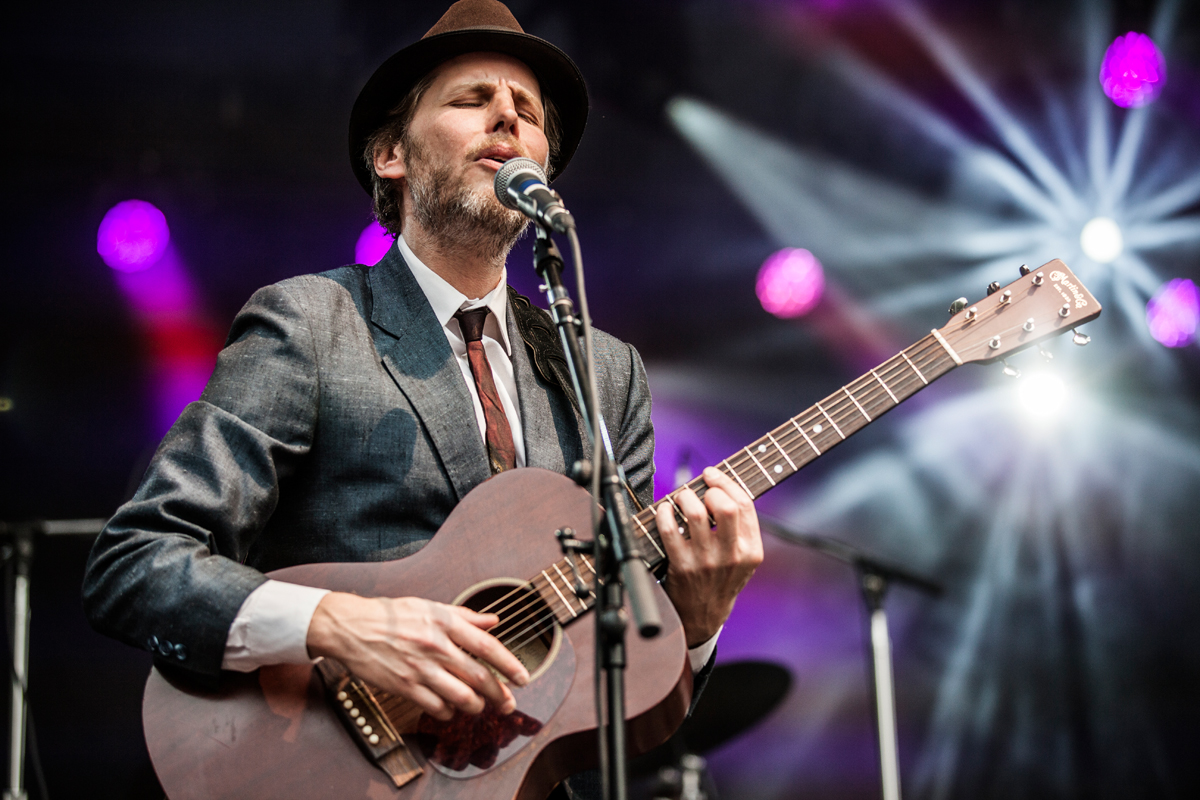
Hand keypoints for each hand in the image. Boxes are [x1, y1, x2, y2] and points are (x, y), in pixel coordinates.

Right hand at [306, 593, 529, 720]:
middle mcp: (435, 646)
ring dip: (476, 705)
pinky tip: (451, 708)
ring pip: (461, 696)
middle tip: (508, 703)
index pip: (487, 646)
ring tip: (479, 705)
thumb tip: (493, 621)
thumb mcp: (430, 606)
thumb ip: (464, 616)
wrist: (351, 627)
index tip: (523, 678)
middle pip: (479, 677)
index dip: (509, 665)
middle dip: (499, 695)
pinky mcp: (404, 686)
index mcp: (445, 623)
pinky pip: (437, 707)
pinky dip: (449, 711)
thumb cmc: (390, 615)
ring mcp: (420, 668)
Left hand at [656, 467, 763, 647]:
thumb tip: (721, 486)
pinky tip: (665, 511)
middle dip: (709, 489)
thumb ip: (741, 528)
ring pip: (696, 513)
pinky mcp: (682, 566)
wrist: (703, 616)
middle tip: (699, 490)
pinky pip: (670, 529)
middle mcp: (732, 555)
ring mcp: (706, 561)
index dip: (727, 482)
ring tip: (680, 498)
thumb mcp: (743, 558)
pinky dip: (664, 513)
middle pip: (725, 506)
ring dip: (684, 497)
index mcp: (751, 550)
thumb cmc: (721, 579)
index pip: (745, 505)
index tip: (712, 474)